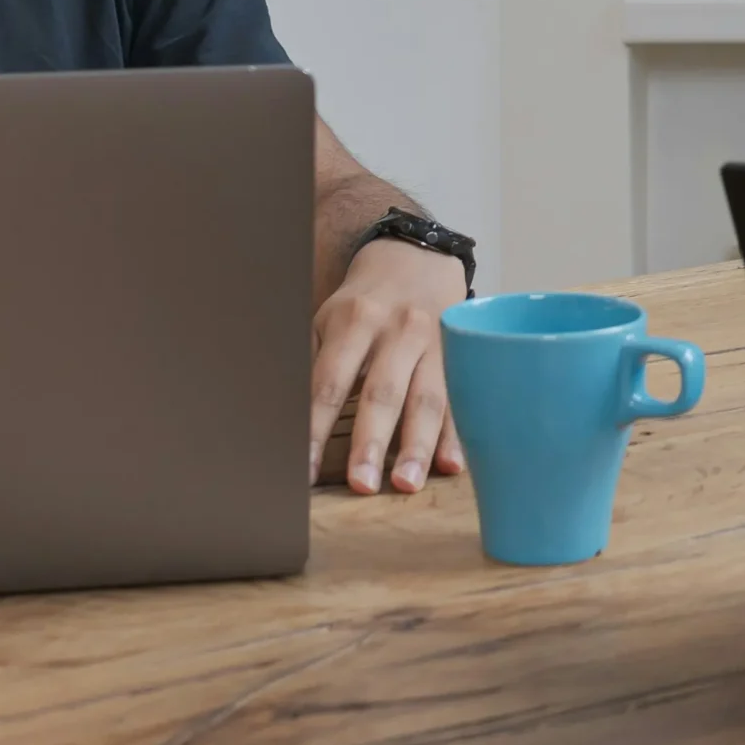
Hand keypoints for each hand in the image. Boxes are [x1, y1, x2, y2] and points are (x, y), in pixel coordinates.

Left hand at [309, 239, 467, 493]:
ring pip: (428, 398)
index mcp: (355, 322)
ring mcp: (434, 344)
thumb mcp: (328, 320)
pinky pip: (460, 399)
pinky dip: (457, 434)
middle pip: (383, 392)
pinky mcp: (460, 357)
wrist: (416, 260)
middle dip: (372, 441)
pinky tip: (452, 465)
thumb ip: (311, 364)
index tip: (305, 470)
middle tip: (362, 484)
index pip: (331, 383)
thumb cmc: (362, 304)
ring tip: (408, 484)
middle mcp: (397, 331)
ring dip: (418, 445)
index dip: (316, 428)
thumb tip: (284, 420)